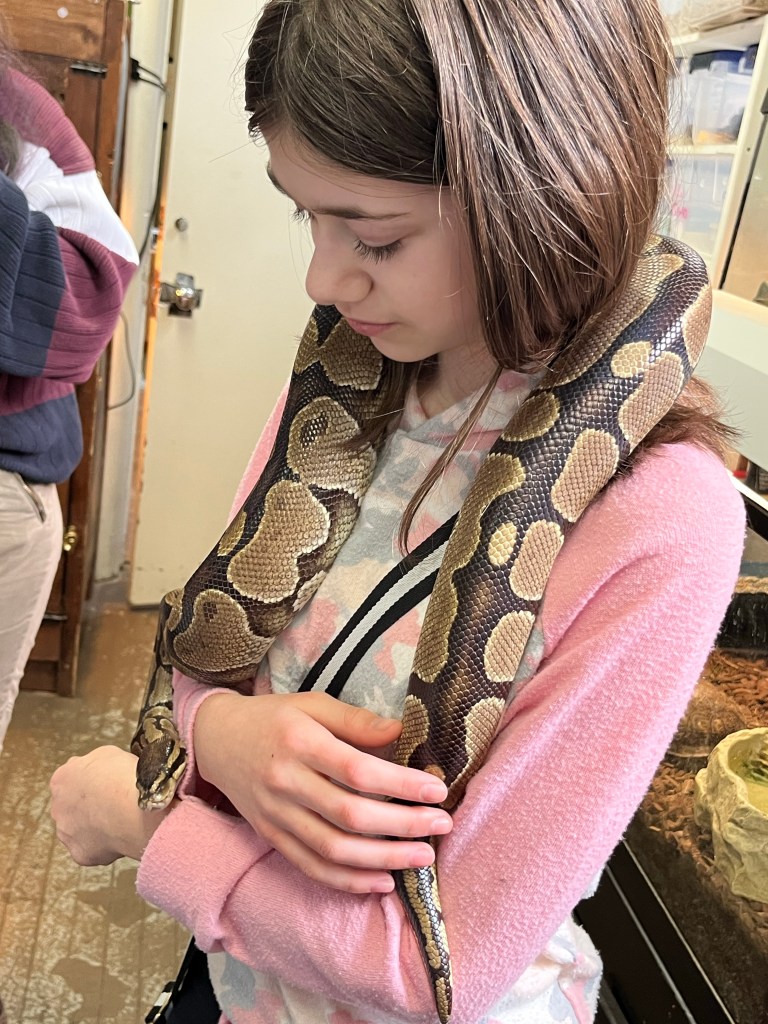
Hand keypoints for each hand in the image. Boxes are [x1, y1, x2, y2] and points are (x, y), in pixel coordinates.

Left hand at [50, 745, 172, 864]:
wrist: (133, 808)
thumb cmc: (123, 778)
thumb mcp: (108, 753)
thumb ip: (93, 763)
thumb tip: (97, 770)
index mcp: (61, 780)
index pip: (72, 780)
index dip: (92, 782)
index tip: (107, 784)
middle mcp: (58, 807)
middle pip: (72, 807)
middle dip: (89, 807)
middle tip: (113, 804)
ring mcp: (66, 833)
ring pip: (79, 831)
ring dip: (94, 827)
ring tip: (119, 821)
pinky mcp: (79, 854)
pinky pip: (92, 850)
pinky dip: (104, 845)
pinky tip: (120, 836)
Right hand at [194, 692, 452, 892]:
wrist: (216, 740)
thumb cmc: (273, 718)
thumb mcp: (312, 704)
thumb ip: (356, 720)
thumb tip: (401, 731)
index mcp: (299, 742)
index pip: (358, 771)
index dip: (401, 785)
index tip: (436, 789)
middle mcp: (285, 782)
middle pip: (350, 815)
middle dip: (402, 825)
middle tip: (441, 825)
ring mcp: (276, 816)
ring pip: (333, 850)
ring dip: (383, 859)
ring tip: (422, 857)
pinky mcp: (271, 838)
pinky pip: (311, 868)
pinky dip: (348, 881)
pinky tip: (382, 881)